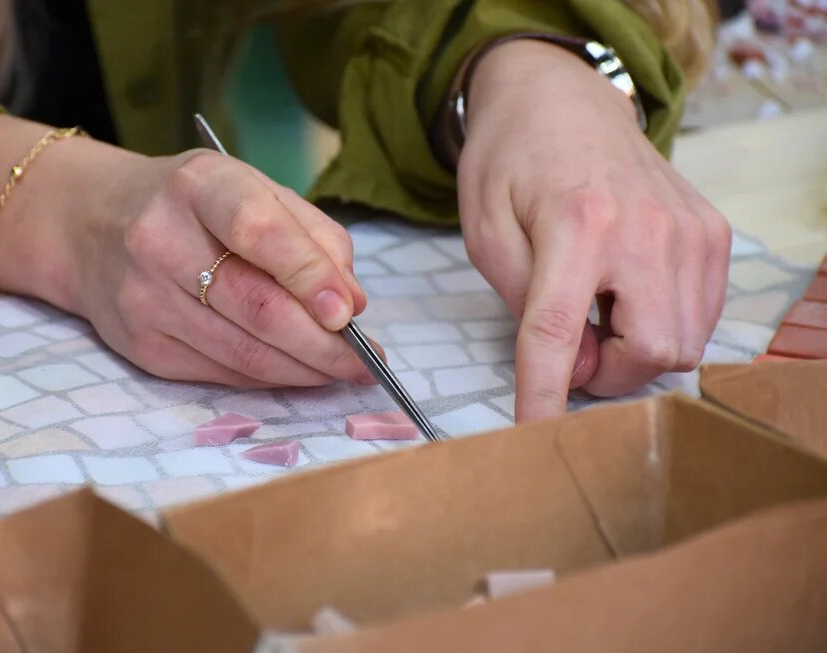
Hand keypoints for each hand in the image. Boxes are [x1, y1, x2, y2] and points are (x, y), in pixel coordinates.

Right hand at [59, 148, 375, 386]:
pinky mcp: (140, 346)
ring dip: (303, 370)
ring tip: (342, 370)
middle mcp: (159, 240)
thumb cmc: (191, 205)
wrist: (89, 224)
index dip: (308, 275)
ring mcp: (143, 299)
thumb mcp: (250, 189)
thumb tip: (352, 302)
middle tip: (367, 361)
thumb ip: (310, 236)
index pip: (257, 231)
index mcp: (197, 186)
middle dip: (323, 344)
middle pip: (256, 307)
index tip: (350, 312)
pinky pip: (221, 372)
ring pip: (242, 351)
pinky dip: (268, 377)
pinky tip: (296, 370)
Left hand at [457, 40, 731, 421]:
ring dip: (633, 352)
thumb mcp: (486, 231)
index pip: (559, 334)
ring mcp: (689, 230)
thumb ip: (525, 303)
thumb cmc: (511, 163)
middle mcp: (646, 228)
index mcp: (577, 224)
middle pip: (649, 354)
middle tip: (570, 347)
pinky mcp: (711, 231)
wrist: (561, 99)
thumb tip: (579, 363)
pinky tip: (628, 297)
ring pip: (682, 343)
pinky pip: (702, 316)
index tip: (535, 434)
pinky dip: (663, 327)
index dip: (545, 395)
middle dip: (605, 376)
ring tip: (597, 311)